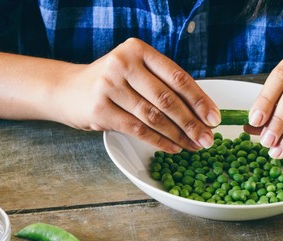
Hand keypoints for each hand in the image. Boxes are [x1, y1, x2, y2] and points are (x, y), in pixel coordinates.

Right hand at [55, 38, 220, 152]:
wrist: (67, 90)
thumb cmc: (111, 83)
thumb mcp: (135, 72)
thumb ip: (162, 83)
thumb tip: (203, 111)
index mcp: (138, 50)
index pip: (177, 77)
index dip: (199, 100)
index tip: (214, 118)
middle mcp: (123, 63)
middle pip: (167, 99)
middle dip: (192, 123)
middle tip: (208, 139)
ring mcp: (109, 86)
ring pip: (153, 117)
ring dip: (178, 135)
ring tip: (193, 146)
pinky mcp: (100, 109)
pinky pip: (137, 130)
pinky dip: (159, 141)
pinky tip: (173, 148)